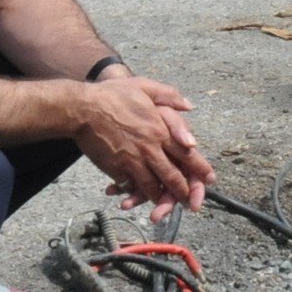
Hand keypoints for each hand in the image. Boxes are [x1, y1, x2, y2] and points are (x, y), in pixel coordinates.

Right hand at [75, 74, 213, 211]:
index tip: (209, 179)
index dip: (200, 169)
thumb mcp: (145, 86)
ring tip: (166, 205)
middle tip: (191, 203)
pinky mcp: (116, 169)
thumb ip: (170, 96)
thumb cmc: (112, 95)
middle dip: (184, 192)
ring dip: (161, 197)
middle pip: (173, 176)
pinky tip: (137, 197)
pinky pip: (130, 186)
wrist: (82, 108)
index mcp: (161, 131)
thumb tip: (189, 105)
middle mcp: (150, 149)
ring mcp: (133, 161)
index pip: (187, 154)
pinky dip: (135, 193)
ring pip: (152, 186)